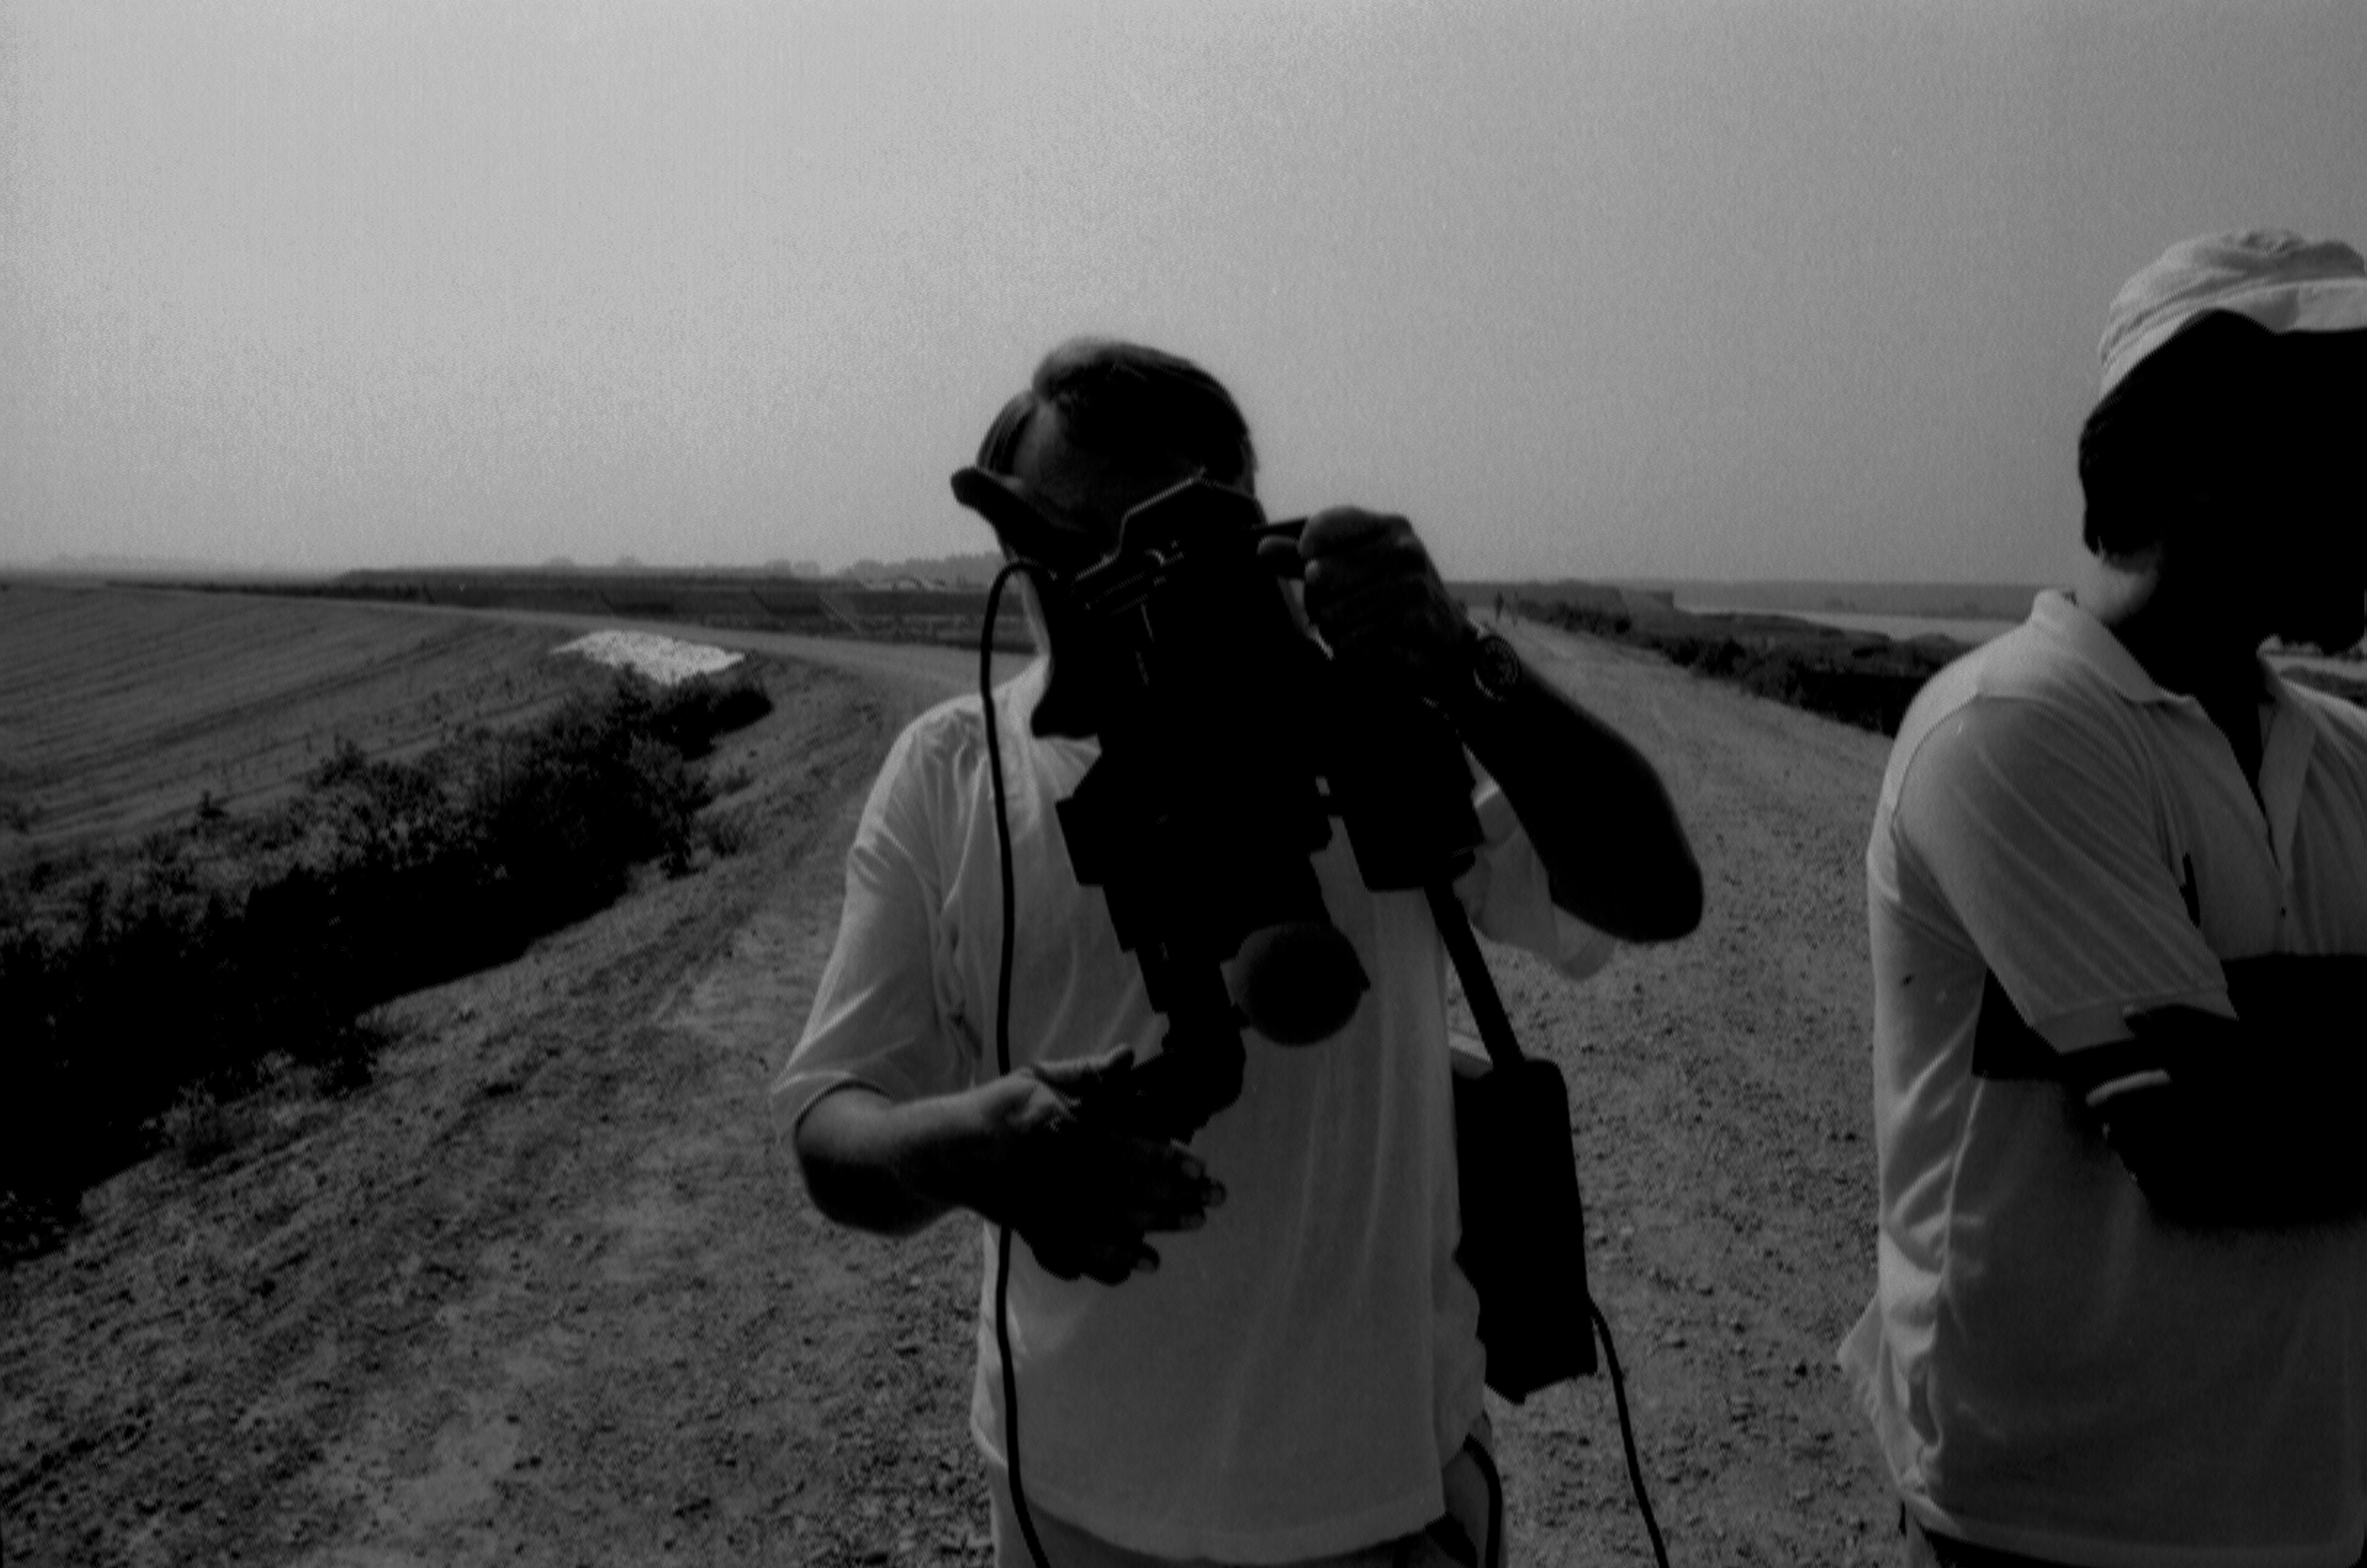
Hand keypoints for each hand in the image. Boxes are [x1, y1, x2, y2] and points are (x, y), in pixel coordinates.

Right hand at [938, 1046, 1224, 1284]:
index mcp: (1055, 1127)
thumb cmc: (999, 1109)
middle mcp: (1052, 1170)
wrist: (947, 1152)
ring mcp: (1042, 1205)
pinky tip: (1141, 1264)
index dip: (1162, 1158)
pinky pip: (1077, 1252)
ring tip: (1191, 1226)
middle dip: (1171, 1196)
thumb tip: (1127, 1057)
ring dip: (1152, 1227)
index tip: (1198, 1166)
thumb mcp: (1036, 1078)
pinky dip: (1110, 1261)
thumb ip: (1085, 1073)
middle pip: (1122, 1187)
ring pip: (1105, 1222)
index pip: (1119, 1144)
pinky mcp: (1033, 1229)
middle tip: (1212, 1200)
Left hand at [1298, 508, 1469, 688]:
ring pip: (1333, 613)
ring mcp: (1412, 584)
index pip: (1326, 525)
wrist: (1444, 638)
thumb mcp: (1352, 568)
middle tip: (1336, 608)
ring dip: (1335, 629)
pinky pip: (1352, 640)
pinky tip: (1368, 644)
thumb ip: (1305, 558)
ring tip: (1356, 628)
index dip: (1305, 549)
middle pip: (1322, 573)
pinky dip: (1351, 648)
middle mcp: (1405, 549)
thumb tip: (1261, 548)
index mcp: (1389, 526)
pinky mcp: (1414, 621)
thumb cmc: (1389, 597)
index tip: (1307, 563)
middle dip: (1320, 599)